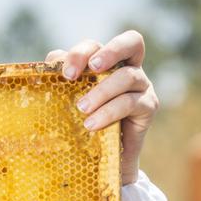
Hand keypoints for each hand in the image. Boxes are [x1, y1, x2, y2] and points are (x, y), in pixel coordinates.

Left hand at [46, 30, 158, 185]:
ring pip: (127, 76)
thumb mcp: (67, 100)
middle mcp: (129, 68)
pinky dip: (109, 112)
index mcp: (107, 62)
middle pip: (132, 42)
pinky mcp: (148, 106)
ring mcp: (141, 86)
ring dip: (102, 91)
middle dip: (110, 51)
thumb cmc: (80, 124)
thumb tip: (51, 62)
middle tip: (92, 68)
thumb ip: (60, 79)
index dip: (82, 52)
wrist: (99, 159)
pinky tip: (92, 124)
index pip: (97, 46)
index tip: (67, 74)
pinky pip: (131, 102)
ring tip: (82, 109)